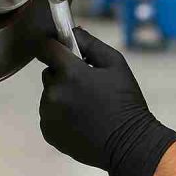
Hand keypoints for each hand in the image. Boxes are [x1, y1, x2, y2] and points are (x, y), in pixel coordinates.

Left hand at [37, 28, 175, 175]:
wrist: (129, 144)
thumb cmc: (126, 102)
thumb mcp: (116, 64)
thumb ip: (90, 44)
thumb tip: (72, 32)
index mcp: (70, 73)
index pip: (46, 48)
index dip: (54, 45)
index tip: (62, 48)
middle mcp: (54, 93)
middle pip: (49, 72)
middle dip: (64, 74)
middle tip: (88, 85)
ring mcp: (48, 114)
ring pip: (50, 94)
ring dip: (63, 95)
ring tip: (87, 106)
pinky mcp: (48, 132)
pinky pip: (49, 114)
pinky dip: (61, 114)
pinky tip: (81, 120)